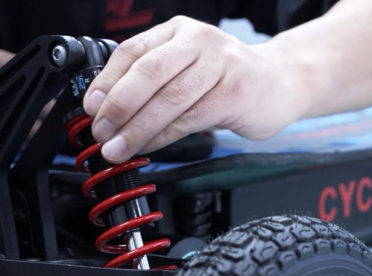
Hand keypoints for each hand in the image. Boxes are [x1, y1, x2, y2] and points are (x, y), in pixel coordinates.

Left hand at [83, 16, 305, 162]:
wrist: (281, 82)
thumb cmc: (227, 78)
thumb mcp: (187, 67)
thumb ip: (153, 82)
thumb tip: (107, 111)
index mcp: (179, 31)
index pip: (133, 52)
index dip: (107, 82)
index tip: (90, 108)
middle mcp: (199, 41)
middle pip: (148, 73)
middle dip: (118, 107)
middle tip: (100, 133)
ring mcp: (220, 65)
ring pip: (168, 99)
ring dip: (137, 128)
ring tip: (117, 149)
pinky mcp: (234, 93)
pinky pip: (189, 119)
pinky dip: (163, 136)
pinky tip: (148, 147)